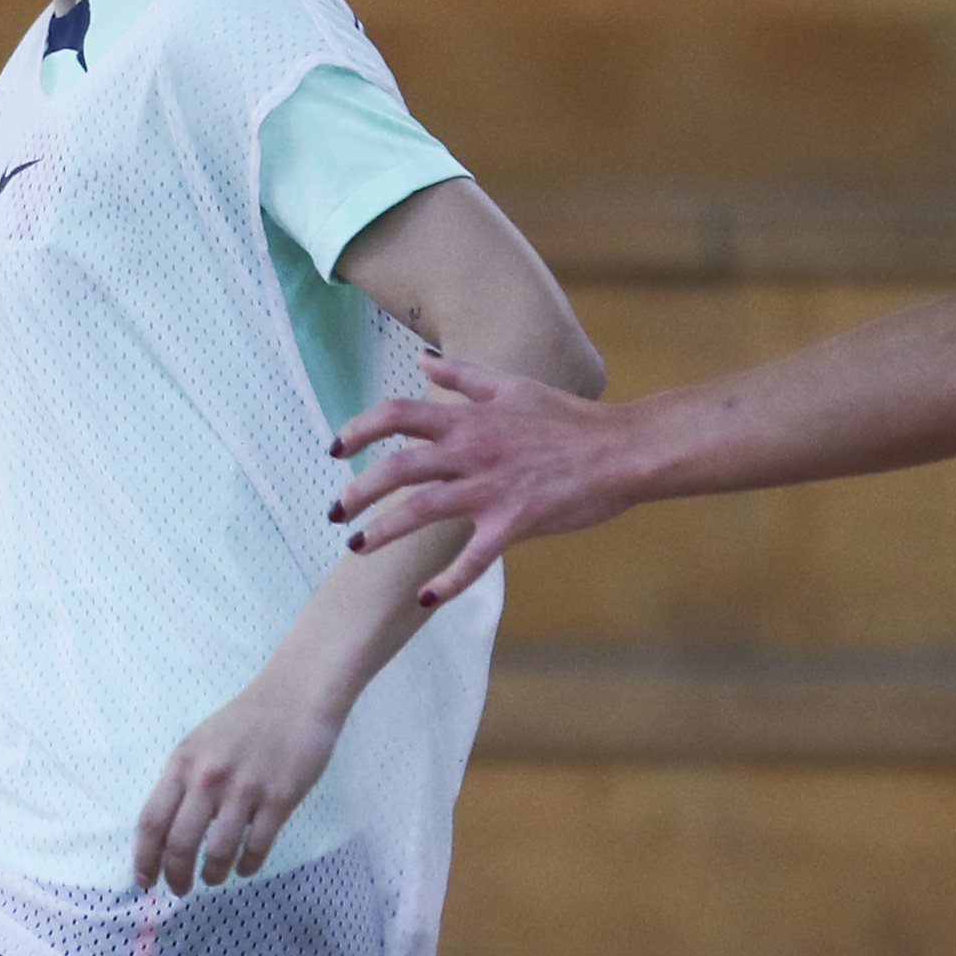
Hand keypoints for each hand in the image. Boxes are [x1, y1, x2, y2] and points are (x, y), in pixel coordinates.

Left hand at [130, 668, 344, 894]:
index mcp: (183, 763)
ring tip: (213, 878)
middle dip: (176, 876)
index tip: (144, 880)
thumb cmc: (246, 720)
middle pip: (181, 844)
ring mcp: (245, 791)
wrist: (295, 696)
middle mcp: (209, 779)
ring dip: (213, 875)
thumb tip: (166, 831)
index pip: (152, 821)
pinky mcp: (280, 799)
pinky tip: (244, 868)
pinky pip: (257, 847)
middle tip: (179, 889)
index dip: (144, 858)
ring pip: (219, 852)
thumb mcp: (200, 743)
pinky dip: (247, 866)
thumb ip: (183, 780)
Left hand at [325, 351, 635, 605]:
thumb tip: (422, 359)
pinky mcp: (513, 523)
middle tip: (336, 511)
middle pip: (397, 467)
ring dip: (383, 530)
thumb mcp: (512, 385)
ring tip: (357, 546)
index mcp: (468, 419)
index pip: (398, 415)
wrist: (620, 450)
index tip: (335, 448)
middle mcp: (471, 452)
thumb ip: (463, 374)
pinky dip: (447, 580)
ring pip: (422, 509)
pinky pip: (473, 557)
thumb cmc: (568, 418)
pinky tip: (425, 597)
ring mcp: (491, 489)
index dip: (358, 429)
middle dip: (358, 491)